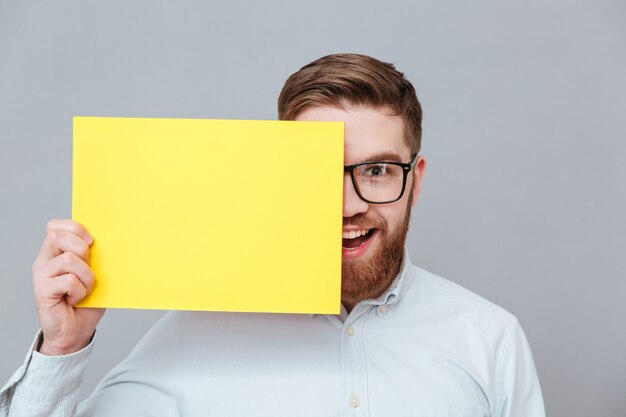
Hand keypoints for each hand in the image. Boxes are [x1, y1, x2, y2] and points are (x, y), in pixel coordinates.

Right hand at [32, 219, 104, 355]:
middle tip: (89, 268)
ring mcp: (41, 275)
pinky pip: (69, 280)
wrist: (76, 331)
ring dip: (86, 276)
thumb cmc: (87, 301)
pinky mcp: (42, 291)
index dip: (75, 228)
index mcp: (55, 252)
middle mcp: (44, 261)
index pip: (55, 226)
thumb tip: (109, 240)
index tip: (92, 242)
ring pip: (69, 259)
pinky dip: (80, 291)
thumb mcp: (94, 273)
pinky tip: (75, 299)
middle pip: (57, 236)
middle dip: (82, 249)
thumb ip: (93, 257)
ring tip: (84, 289)